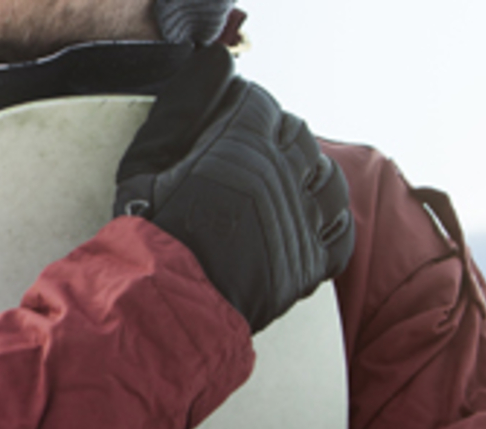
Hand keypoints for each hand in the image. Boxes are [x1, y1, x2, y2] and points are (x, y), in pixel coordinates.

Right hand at [115, 46, 354, 333]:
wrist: (164, 307)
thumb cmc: (148, 235)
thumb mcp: (145, 162)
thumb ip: (183, 107)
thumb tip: (216, 64)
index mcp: (244, 145)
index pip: (260, 103)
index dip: (241, 110)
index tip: (225, 123)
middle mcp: (282, 176)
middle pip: (295, 135)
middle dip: (272, 140)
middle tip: (241, 163)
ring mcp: (303, 221)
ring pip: (326, 178)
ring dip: (305, 176)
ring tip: (276, 190)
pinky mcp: (312, 263)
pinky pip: (340, 233)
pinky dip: (327, 223)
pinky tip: (301, 224)